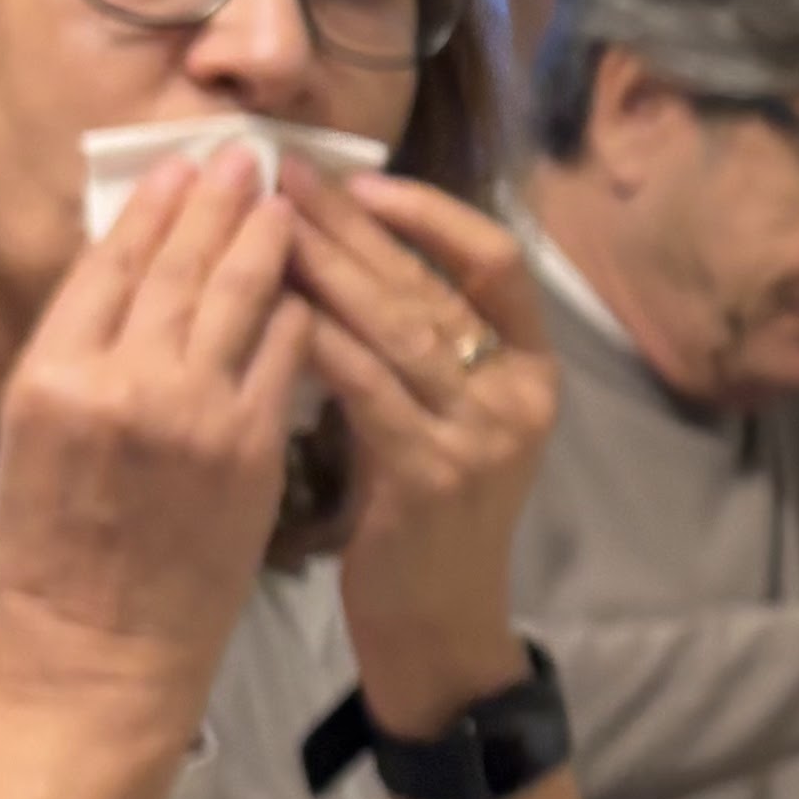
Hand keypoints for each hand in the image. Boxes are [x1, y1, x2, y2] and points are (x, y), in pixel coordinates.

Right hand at [0, 147, 308, 755]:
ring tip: (284, 199)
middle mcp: (118, 382)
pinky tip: (313, 286)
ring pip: (238, 297)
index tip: (178, 171)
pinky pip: (285, 354)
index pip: (106, 267)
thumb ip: (74, 360)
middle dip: (214, 205)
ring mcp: (191, 413)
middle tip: (244, 160)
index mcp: (49, 377)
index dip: (149, 212)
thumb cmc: (54, 558)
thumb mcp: (31, 443)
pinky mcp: (251, 447)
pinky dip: (299, 311)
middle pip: (176, 267)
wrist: (101, 655)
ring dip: (265, 238)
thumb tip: (122, 281)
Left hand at [294, 171, 561, 732]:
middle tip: (285, 174)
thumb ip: (408, 345)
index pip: (497, 259)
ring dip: (328, 269)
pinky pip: (369, 387)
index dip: (431, 213)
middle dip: (353, 225)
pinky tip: (274, 310)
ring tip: (267, 226)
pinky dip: (321, 341)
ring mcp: (484, 436)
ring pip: (400, 327)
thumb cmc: (420, 515)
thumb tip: (332, 247)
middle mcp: (520, 394)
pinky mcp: (434, 475)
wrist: (436, 624)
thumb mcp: (436, 416)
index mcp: (532, 367)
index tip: (361, 179)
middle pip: (431, 284)